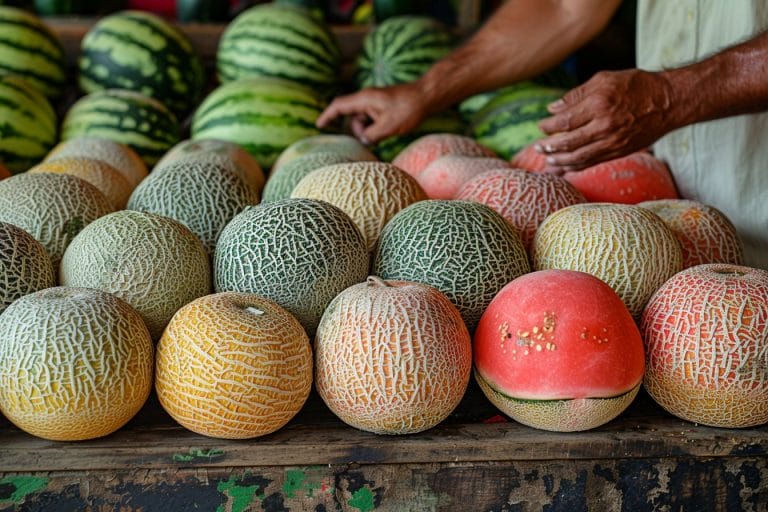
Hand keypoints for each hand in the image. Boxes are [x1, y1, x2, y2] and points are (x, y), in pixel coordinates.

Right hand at [316, 83, 427, 143]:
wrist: (427, 96)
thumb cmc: (408, 108)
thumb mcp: (388, 126)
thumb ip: (371, 135)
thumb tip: (364, 140)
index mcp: (364, 100)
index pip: (339, 106)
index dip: (327, 116)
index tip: (318, 125)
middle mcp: (367, 99)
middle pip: (352, 117)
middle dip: (358, 131)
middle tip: (373, 140)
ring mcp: (375, 103)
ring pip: (363, 121)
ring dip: (369, 132)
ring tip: (384, 135)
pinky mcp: (383, 107)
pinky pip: (373, 120)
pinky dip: (376, 128)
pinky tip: (386, 133)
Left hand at [535, 69, 675, 172]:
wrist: (669, 102)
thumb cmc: (635, 85)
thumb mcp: (604, 80)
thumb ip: (576, 95)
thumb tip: (552, 109)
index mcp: (599, 104)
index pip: (565, 121)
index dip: (549, 127)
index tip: (540, 127)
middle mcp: (605, 126)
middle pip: (568, 143)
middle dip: (549, 147)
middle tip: (537, 148)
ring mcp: (613, 142)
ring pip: (579, 158)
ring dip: (560, 162)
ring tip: (548, 162)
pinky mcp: (619, 152)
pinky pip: (593, 162)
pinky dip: (577, 167)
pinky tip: (565, 169)